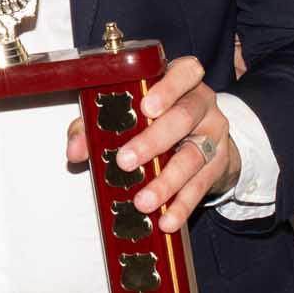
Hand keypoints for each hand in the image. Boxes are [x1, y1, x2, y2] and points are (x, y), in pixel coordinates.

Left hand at [63, 55, 240, 234]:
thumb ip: (96, 124)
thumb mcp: (128, 111)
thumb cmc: (158, 117)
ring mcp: (213, 134)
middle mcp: (202, 103)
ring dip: (166, 182)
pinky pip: (201, 185)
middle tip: (126, 161)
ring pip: (193, 156)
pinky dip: (182, 205)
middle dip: (153, 141)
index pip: (184, 72)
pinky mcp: (219, 163)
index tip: (147, 107)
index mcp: (181, 80)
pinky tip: (167, 219)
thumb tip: (75, 150)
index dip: (168, 88)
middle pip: (184, 117)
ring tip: (143, 202)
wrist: (204, 137)